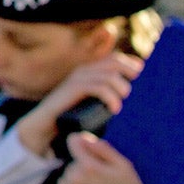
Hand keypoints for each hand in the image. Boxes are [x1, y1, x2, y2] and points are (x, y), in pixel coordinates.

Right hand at [13, 52, 145, 155]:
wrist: (44, 125)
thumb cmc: (68, 117)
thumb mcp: (89, 103)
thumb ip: (102, 95)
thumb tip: (125, 94)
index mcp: (86, 72)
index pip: (110, 58)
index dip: (126, 62)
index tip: (139, 70)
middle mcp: (82, 71)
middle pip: (111, 62)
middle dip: (127, 69)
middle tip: (135, 81)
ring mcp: (77, 79)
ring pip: (107, 75)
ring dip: (119, 87)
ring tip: (122, 100)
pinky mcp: (73, 89)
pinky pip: (98, 88)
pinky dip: (110, 97)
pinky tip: (115, 108)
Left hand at [56, 133, 156, 183]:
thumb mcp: (123, 165)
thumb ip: (102, 148)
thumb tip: (84, 137)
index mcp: (89, 167)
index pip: (73, 142)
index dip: (82, 141)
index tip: (89, 147)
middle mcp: (76, 179)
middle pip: (74, 160)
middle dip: (85, 164)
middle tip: (103, 176)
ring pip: (68, 174)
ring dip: (79, 177)